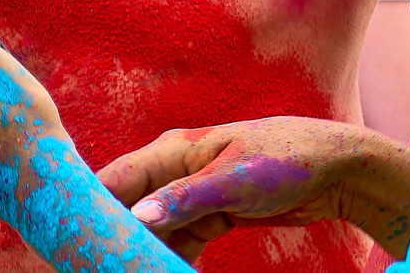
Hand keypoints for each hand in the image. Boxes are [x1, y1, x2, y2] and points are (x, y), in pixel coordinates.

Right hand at [100, 118, 409, 259]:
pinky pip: (180, 239)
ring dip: (144, 251)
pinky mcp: (213, 214)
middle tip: (97, 265)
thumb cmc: (287, 159)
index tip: (72, 236)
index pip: (119, 178)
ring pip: (154, 228)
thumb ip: (187, 198)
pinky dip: (172, 257)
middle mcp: (177, 169)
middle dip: (115, 235)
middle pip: (131, 206)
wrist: (337, 168)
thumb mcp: (236, 179)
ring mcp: (194, 193)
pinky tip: (167, 272)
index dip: (92, 206)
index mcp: (176, 149)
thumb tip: (139, 216)